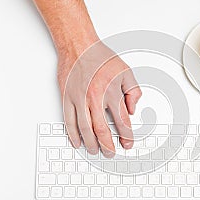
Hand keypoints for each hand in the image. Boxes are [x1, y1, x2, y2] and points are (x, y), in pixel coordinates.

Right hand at [58, 41, 141, 157]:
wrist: (78, 46)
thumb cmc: (100, 58)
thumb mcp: (126, 71)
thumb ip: (133, 92)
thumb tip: (132, 110)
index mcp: (111, 91)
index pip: (122, 120)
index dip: (126, 136)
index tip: (128, 143)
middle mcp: (95, 97)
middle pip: (102, 130)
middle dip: (108, 146)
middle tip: (111, 153)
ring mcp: (79, 99)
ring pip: (85, 129)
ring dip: (91, 144)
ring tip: (96, 151)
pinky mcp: (67, 98)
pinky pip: (69, 121)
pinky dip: (73, 134)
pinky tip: (78, 142)